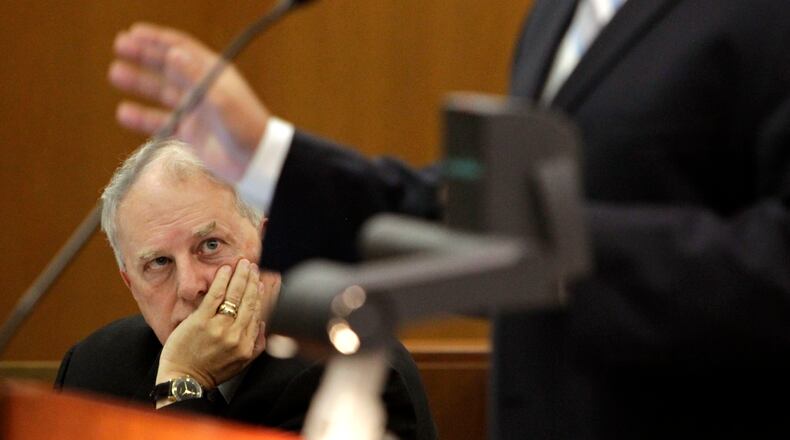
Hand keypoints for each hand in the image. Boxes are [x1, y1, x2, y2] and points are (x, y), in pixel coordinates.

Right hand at [110, 23, 269, 182]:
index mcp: (213, 74)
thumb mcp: (221, 100)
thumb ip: (196, 77)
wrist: (256, 162)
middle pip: (168, 66)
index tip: (134, 32)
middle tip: (119, 46)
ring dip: (139, 82)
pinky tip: (124, 113)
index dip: (158, 39)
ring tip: (116, 73)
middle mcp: (202, 89)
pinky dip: (143, 117)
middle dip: (144, 55)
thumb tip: (172, 53)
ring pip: (161, 92)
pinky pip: (161, 121)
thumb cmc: (246, 127)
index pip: (182, 49)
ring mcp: (195, 110)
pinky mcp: (190, 132)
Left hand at [155, 259, 280, 406]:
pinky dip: (222, 280)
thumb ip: (256, 345)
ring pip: (235, 296)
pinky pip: (216, 295)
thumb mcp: (241, 363)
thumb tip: (265, 324)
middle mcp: (236, 335)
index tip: (265, 282)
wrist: (184, 380)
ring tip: (244, 264)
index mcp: (247, 345)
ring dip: (241, 277)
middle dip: (253, 281)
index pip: (259, 313)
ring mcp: (219, 327)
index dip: (264, 294)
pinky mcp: (201, 321)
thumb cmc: (210, 372)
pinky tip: (226, 269)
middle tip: (254, 267)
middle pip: (249, 301)